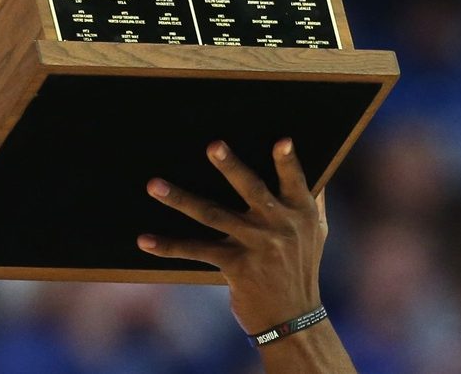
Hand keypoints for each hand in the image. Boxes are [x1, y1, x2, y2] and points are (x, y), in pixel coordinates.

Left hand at [137, 139, 326, 334]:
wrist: (292, 320)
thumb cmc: (301, 264)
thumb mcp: (315, 231)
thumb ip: (310, 198)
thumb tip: (309, 163)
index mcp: (300, 212)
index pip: (295, 181)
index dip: (288, 162)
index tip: (281, 141)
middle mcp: (278, 225)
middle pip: (251, 190)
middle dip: (231, 167)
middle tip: (213, 145)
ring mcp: (254, 245)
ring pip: (213, 215)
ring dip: (181, 200)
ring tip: (154, 185)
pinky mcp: (234, 265)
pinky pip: (196, 250)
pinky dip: (169, 246)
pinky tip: (144, 240)